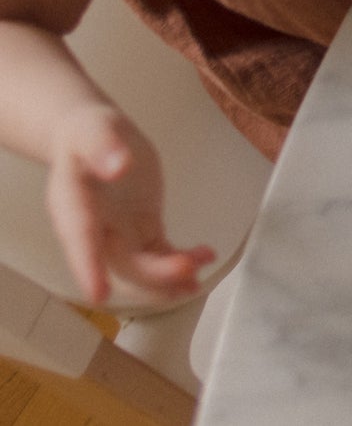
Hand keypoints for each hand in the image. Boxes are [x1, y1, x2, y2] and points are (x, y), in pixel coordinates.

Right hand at [44, 106, 213, 305]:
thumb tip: (117, 165)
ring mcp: (118, 233)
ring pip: (141, 268)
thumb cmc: (88, 132)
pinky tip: (204, 257)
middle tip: (187, 268)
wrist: (93, 137)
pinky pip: (159, 256)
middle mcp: (94, 229)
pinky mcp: (141, 230)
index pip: (80, 238)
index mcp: (72, 204)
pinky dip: (180, 262)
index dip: (87, 267)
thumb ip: (103, 145)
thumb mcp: (93, 129)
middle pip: (119, 262)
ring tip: (201, 268)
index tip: (98, 295)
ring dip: (169, 277)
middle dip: (152, 273)